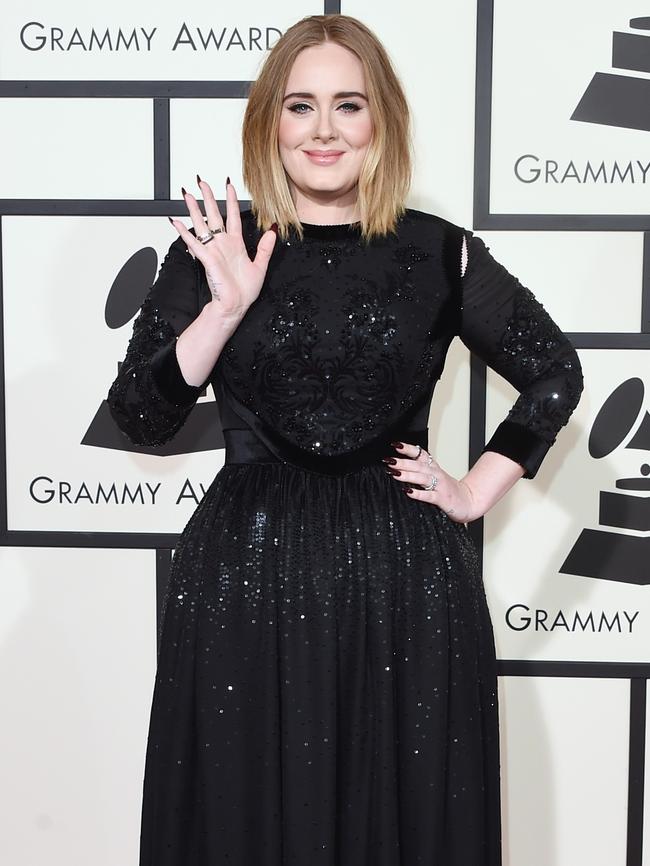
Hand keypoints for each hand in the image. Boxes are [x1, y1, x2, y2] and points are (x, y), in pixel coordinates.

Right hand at [169, 176, 277, 319]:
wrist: (235, 306)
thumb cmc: (245, 291)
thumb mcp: (260, 266)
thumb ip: (265, 248)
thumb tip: (272, 230)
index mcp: (236, 244)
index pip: (232, 217)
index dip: (231, 201)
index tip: (228, 186)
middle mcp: (223, 244)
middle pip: (214, 215)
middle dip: (208, 198)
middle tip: (202, 182)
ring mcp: (213, 250)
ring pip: (202, 225)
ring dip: (194, 209)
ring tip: (187, 195)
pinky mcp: (206, 259)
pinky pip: (193, 243)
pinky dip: (184, 232)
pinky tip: (175, 222)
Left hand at [382, 441, 481, 523]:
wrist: (469, 502)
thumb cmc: (448, 490)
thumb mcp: (435, 476)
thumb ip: (420, 471)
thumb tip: (398, 467)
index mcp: (433, 467)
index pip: (420, 454)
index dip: (408, 448)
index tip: (395, 445)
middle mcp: (436, 474)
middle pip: (419, 465)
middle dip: (403, 462)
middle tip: (389, 460)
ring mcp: (440, 486)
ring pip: (423, 478)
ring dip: (409, 475)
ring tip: (395, 473)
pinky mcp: (442, 499)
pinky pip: (429, 496)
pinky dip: (419, 494)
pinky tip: (408, 492)